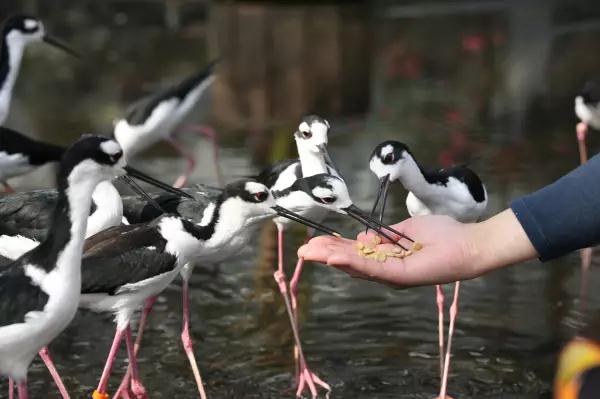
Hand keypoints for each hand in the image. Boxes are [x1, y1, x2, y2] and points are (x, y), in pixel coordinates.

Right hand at [297, 210, 536, 287]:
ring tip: (310, 252)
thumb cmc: (442, 235)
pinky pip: (373, 269)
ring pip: (356, 267)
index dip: (333, 247)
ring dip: (332, 258)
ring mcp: (392, 275)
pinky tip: (335, 257)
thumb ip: (383, 235)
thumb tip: (360, 236)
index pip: (354, 253)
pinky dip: (352, 262)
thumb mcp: (405, 230)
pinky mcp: (401, 276)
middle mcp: (386, 271)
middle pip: (349, 263)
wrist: (468, 243)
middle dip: (325, 254)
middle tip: (303, 249)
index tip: (313, 241)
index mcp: (386, 259)